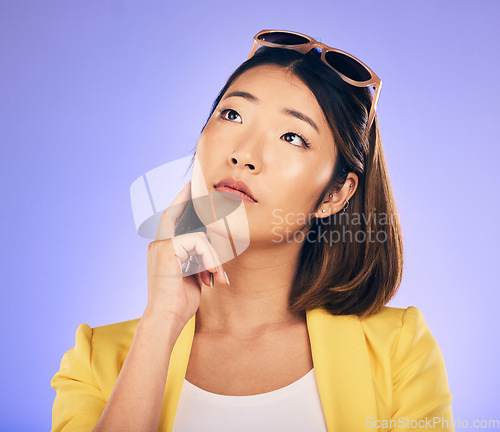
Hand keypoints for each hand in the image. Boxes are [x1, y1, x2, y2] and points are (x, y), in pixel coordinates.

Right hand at [143, 181, 227, 329]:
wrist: (166, 319)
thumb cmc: (180, 303)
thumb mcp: (192, 276)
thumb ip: (197, 259)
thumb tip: (209, 248)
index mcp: (162, 249)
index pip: (172, 220)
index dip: (180, 202)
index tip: (188, 187)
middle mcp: (158, 244)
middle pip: (174, 214)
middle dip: (184, 196)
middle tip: (193, 180)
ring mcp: (161, 245)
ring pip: (196, 235)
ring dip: (212, 257)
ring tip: (218, 277)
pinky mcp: (168, 249)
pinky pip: (199, 244)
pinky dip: (211, 260)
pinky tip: (214, 278)